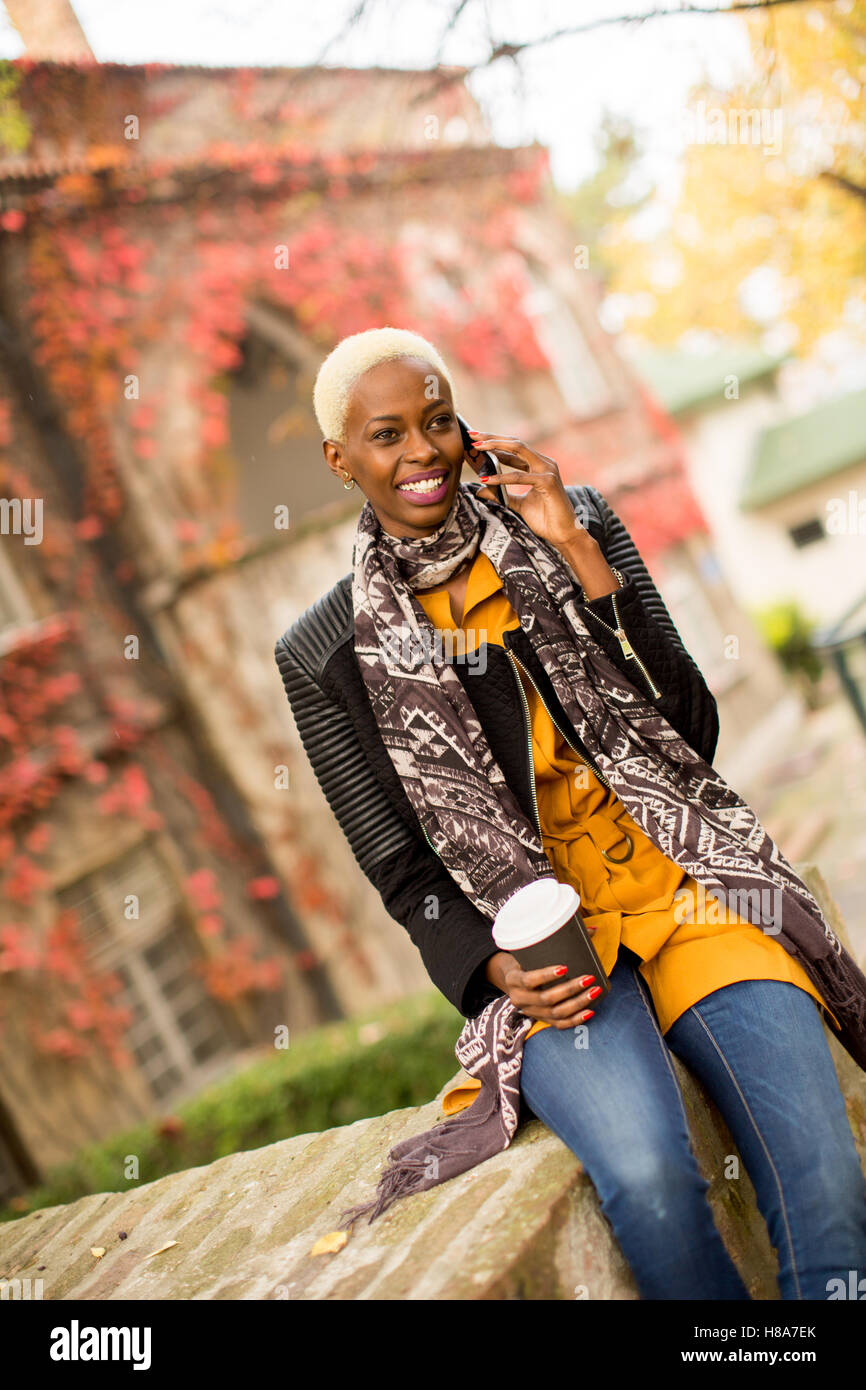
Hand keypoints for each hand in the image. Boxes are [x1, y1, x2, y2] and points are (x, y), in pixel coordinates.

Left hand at [465, 430, 586, 550]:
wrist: (563, 534)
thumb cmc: (545, 519)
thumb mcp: (518, 504)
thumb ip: (502, 495)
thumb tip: (480, 491)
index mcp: (539, 466)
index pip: (514, 448)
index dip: (495, 443)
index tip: (475, 439)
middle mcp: (544, 463)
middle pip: (515, 443)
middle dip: (493, 437)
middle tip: (472, 435)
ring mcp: (548, 470)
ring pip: (519, 449)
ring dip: (496, 446)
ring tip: (477, 447)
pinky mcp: (548, 482)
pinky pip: (520, 476)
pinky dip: (502, 477)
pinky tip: (487, 478)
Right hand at [485, 948, 600, 1030]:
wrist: (512, 979)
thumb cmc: (526, 961)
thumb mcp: (531, 951)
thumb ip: (557, 939)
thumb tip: (594, 929)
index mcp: (513, 979)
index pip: (528, 980)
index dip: (546, 976)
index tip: (565, 967)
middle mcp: (519, 999)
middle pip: (546, 999)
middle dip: (570, 990)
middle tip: (588, 978)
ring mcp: (531, 1012)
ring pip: (555, 1013)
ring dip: (577, 1004)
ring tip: (594, 991)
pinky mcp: (541, 1019)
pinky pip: (559, 1025)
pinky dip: (576, 1020)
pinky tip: (590, 1011)